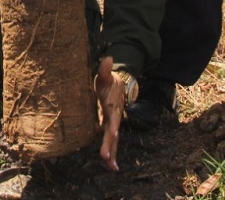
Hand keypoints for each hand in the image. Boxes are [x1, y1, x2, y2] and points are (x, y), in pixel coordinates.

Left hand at [93, 56, 123, 170]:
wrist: (118, 85)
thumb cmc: (109, 81)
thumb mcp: (106, 75)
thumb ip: (105, 69)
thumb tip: (108, 58)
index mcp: (113, 106)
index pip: (114, 117)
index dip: (114, 125)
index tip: (114, 133)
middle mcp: (114, 117)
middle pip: (113, 133)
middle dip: (111, 146)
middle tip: (107, 159)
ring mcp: (112, 123)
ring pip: (113, 140)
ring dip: (112, 153)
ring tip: (112, 167)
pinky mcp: (108, 126)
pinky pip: (109, 140)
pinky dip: (110, 151)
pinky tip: (109, 163)